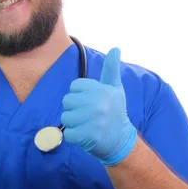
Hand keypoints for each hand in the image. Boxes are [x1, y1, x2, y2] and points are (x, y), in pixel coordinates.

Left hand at [60, 47, 136, 165]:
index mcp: (102, 90)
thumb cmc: (115, 111)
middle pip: (67, 101)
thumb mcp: (115, 88)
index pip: (74, 86)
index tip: (92, 102)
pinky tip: (86, 135)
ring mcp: (93, 121)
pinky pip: (67, 133)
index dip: (80, 95)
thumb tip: (115, 48)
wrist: (121, 140)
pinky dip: (74, 136)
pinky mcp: (87, 136)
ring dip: (73, 123)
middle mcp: (98, 104)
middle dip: (75, 109)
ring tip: (87, 125)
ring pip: (65, 117)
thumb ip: (111, 68)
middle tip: (89, 115)